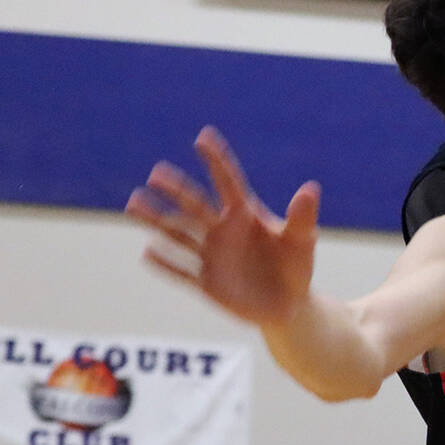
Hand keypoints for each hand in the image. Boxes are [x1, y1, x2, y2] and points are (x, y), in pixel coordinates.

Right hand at [126, 127, 320, 327]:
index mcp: (245, 215)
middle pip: (195, 205)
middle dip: (176, 190)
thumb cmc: (296, 267)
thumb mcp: (302, 242)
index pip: (228, 182)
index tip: (203, 137)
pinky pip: (181, 272)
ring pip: (178, 234)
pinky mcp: (206, 283)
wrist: (289, 306)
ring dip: (157, 219)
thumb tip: (310, 188)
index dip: (217, 160)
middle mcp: (222, 230)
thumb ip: (302, 217)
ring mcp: (211, 256)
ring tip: (133, 203)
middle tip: (156, 174)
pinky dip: (166, 264)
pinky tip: (147, 253)